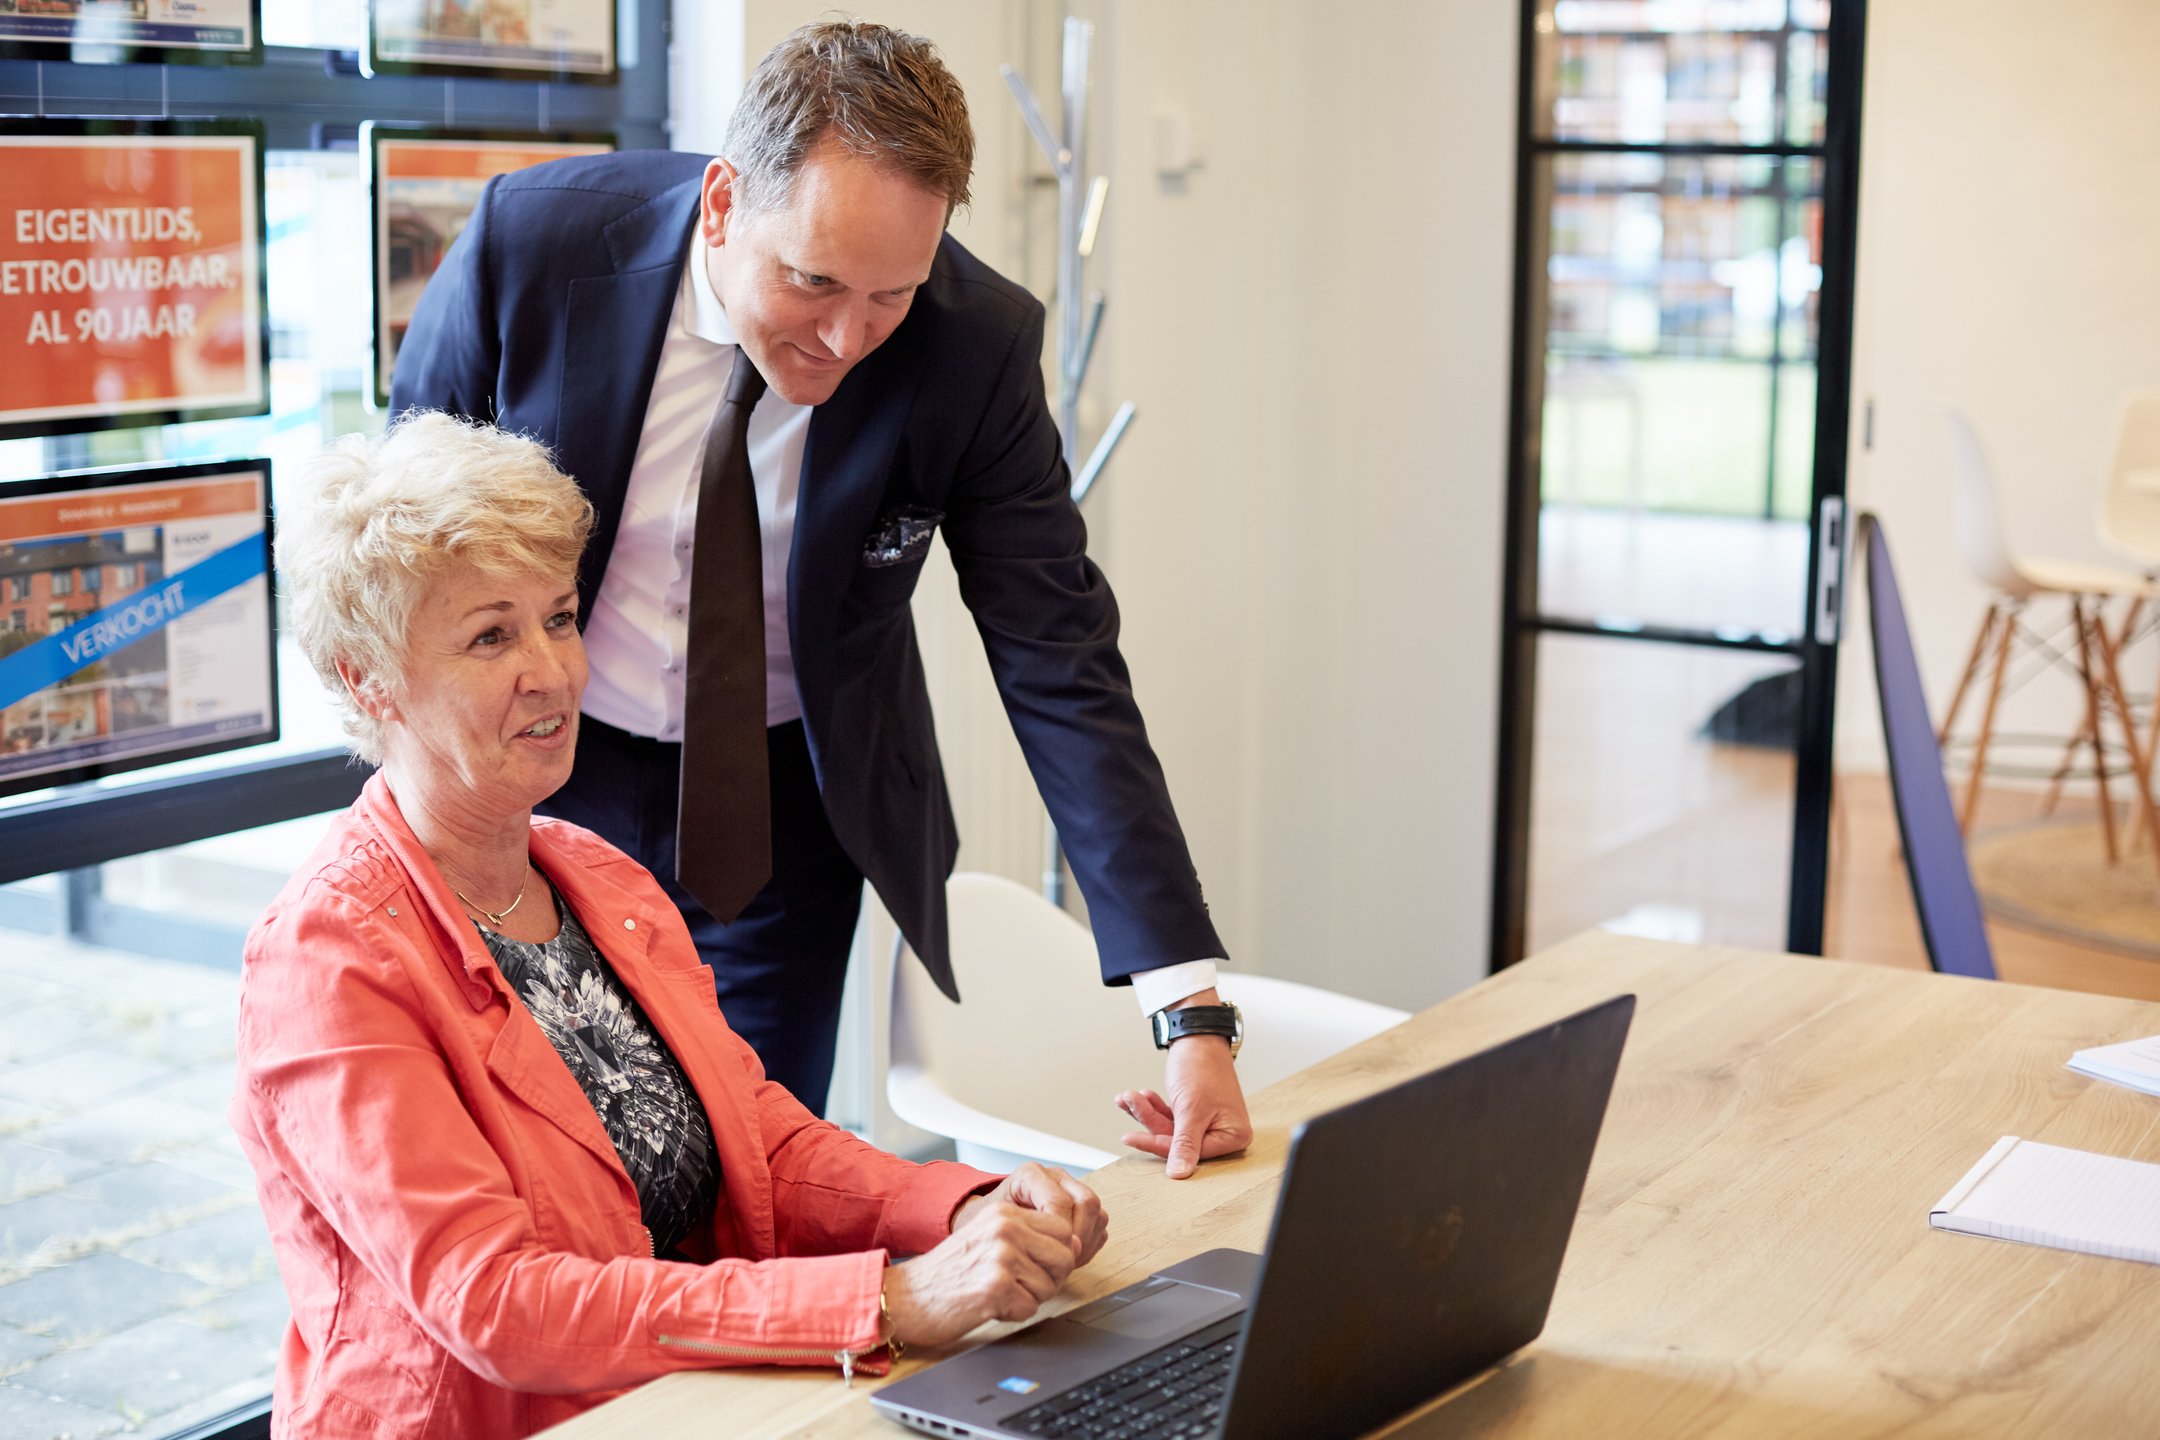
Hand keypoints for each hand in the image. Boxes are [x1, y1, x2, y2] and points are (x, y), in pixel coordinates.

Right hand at [882, 1195, 1082, 1347]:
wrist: (906, 1296)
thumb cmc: (947, 1272)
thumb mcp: (987, 1237)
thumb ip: (1028, 1235)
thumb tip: (1076, 1245)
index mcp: (1005, 1212)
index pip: (1062, 1229)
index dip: (1055, 1254)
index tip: (1034, 1266)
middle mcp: (1005, 1228)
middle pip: (1065, 1257)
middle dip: (1049, 1278)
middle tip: (1019, 1285)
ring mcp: (1001, 1256)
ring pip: (1051, 1286)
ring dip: (1029, 1298)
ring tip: (997, 1293)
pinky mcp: (996, 1287)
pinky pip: (1030, 1308)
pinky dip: (1013, 1314)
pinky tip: (988, 1305)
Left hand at [954, 1163, 1108, 1265]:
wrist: (991, 1226)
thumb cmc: (990, 1225)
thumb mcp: (993, 1224)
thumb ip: (1021, 1230)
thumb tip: (1051, 1244)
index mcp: (1031, 1175)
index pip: (1060, 1201)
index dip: (1061, 1231)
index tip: (1053, 1253)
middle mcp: (1055, 1178)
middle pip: (1087, 1202)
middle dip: (1079, 1237)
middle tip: (1064, 1259)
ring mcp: (1072, 1190)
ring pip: (1097, 1214)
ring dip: (1086, 1242)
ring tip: (1065, 1259)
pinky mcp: (1081, 1207)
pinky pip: (1099, 1225)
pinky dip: (1089, 1245)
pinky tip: (1069, 1256)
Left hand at [1116, 997, 1253, 1178]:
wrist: (1198, 1034)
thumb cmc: (1202, 1066)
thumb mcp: (1191, 1109)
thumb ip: (1185, 1144)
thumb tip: (1180, 1174)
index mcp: (1233, 1135)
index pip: (1191, 1152)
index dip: (1158, 1143)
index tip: (1131, 1137)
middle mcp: (1224, 1131)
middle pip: (1178, 1140)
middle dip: (1149, 1120)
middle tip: (1130, 1100)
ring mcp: (1209, 1121)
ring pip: (1169, 1127)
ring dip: (1147, 1112)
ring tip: (1130, 1096)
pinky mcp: (1196, 1112)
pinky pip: (1170, 1116)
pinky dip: (1153, 1106)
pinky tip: (1139, 1096)